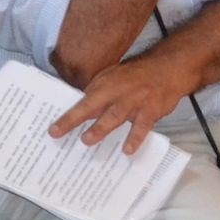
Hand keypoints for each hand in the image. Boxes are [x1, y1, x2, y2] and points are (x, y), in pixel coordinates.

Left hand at [48, 56, 185, 154]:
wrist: (167, 69)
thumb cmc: (136, 76)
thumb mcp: (112, 78)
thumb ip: (97, 95)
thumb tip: (78, 111)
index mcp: (105, 85)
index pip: (82, 103)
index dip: (67, 117)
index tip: (52, 130)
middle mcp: (117, 93)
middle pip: (94, 107)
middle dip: (76, 119)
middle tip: (59, 133)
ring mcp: (134, 101)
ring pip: (116, 115)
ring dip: (101, 127)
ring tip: (88, 140)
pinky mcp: (151, 110)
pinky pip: (142, 126)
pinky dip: (135, 138)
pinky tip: (128, 150)